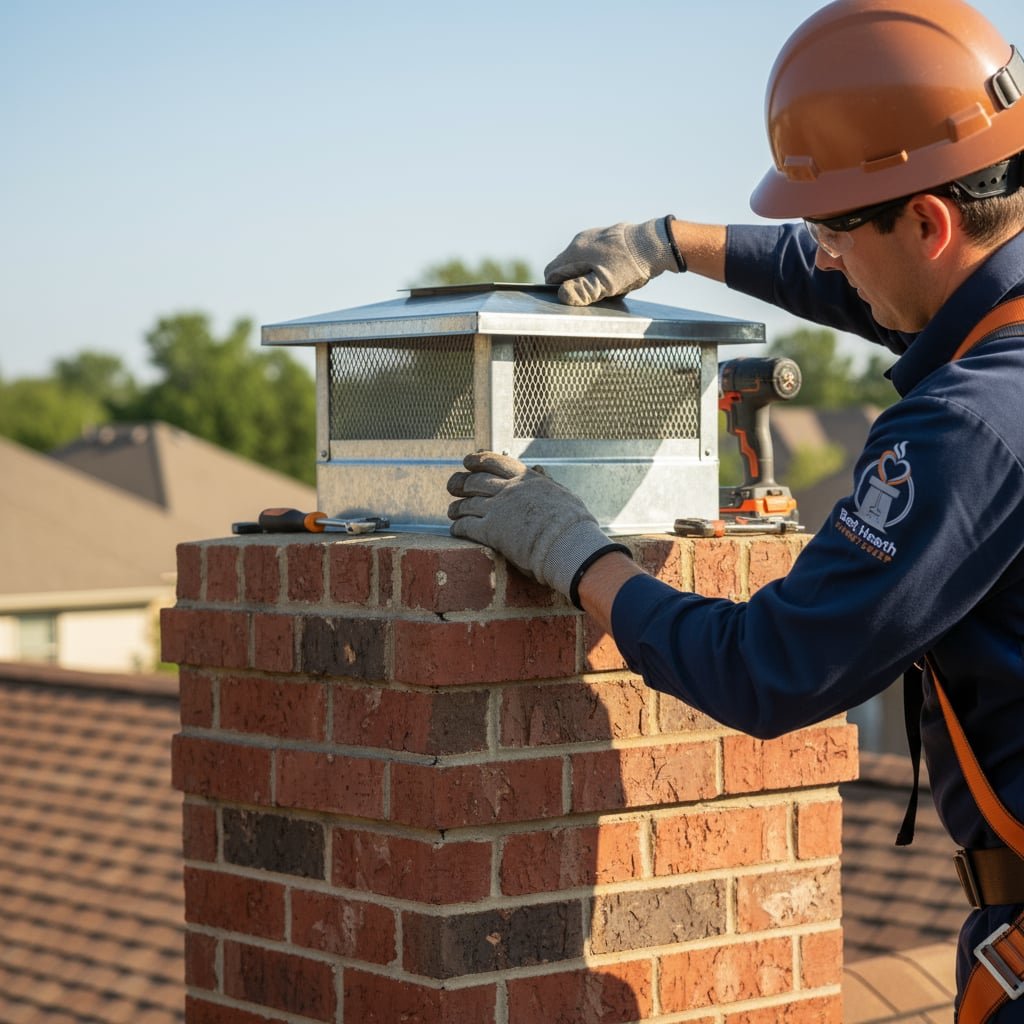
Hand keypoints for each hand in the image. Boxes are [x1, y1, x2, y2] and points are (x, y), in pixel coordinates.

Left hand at [447, 451, 626, 603]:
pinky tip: (454, 530)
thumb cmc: (573, 522)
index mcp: (526, 478)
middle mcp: (508, 490)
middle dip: (460, 483)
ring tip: (452, 512)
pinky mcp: (491, 530)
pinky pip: (466, 525)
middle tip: (452, 486)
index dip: (478, 460)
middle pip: (475, 482)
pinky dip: (458, 527)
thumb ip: (545, 482)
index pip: (495, 462)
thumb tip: (539, 470)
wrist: (567, 542)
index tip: (468, 461)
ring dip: (457, 508)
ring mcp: (497, 509)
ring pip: (467, 504)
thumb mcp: (561, 493)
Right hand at [544, 216, 681, 305]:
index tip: (575, 295)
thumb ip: (582, 291)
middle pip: (567, 267)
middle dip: (576, 282)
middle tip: (596, 292)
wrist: (656, 244)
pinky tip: (617, 273)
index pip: (551, 272)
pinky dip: (600, 266)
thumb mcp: (606, 285)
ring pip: (581, 261)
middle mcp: (581, 240)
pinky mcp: (607, 236)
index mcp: (576, 251)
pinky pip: (595, 255)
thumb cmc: (630, 266)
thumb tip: (562, 295)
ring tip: (610, 283)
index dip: (558, 288)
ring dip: (589, 275)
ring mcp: (594, 235)